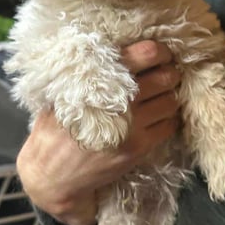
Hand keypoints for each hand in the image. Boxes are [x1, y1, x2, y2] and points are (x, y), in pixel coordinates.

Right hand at [18, 41, 180, 224]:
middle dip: (169, 73)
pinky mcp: (140, 147)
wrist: (53, 173)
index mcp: (102, 80)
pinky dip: (168, 119)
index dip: (160, 51)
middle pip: (166, 77)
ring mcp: (133, 126)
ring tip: (161, 97)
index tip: (162, 54)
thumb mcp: (63, 92)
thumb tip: (119, 51)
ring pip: (171, 101)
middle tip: (165, 74)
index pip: (146, 54)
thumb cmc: (55, 128)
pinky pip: (169, 126)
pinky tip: (158, 118)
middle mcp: (122, 101)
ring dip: (170, 96)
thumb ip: (90, 72)